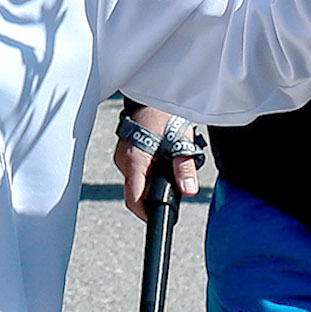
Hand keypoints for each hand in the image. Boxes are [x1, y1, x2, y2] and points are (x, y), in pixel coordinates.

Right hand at [113, 103, 201, 220]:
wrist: (154, 94)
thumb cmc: (166, 114)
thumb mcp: (181, 142)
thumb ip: (184, 168)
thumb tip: (188, 190)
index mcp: (135, 159)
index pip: (133, 198)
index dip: (145, 212)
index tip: (157, 217)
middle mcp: (123, 159)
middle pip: (135, 191)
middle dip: (154, 195)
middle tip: (174, 190)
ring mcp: (122, 155)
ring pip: (136, 179)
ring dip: (152, 181)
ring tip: (170, 168)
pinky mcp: (125, 150)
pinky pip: (135, 169)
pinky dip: (148, 170)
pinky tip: (162, 161)